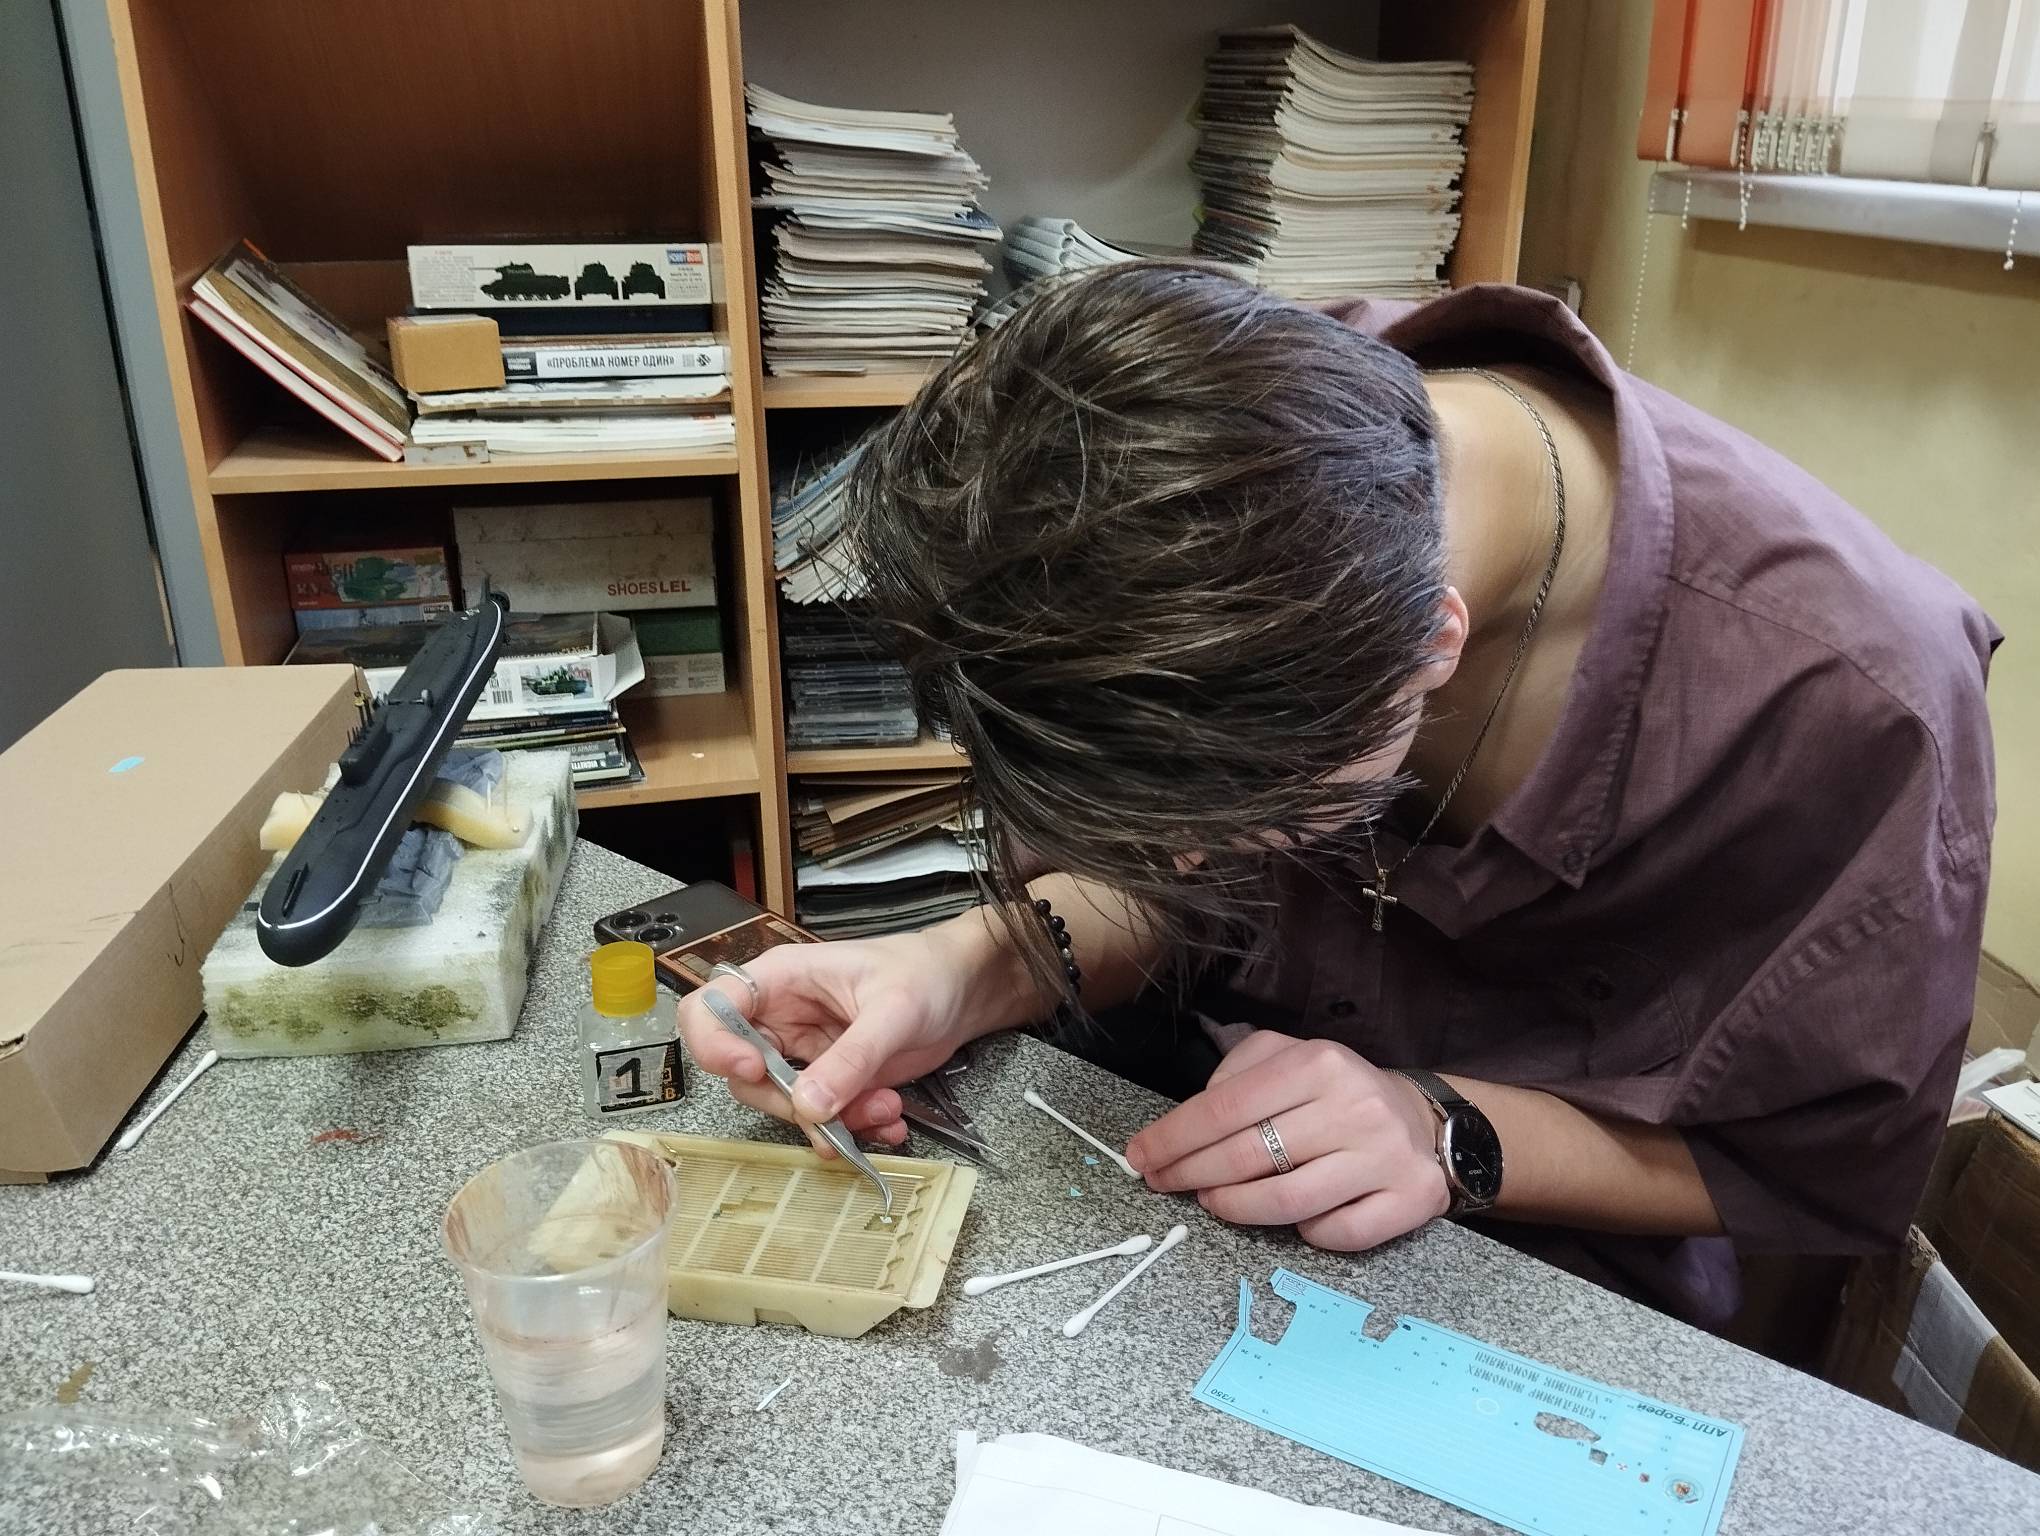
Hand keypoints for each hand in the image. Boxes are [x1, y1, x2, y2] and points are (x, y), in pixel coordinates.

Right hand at [677, 928, 979, 1150]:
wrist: (963, 990)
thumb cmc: (925, 973)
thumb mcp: (892, 1010)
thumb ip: (851, 1059)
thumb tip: (809, 1107)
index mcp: (779, 980)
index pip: (709, 1011)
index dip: (715, 1046)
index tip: (754, 1070)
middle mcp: (780, 1018)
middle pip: (743, 1074)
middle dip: (789, 1101)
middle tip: (836, 1110)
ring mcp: (803, 1053)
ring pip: (786, 1104)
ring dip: (834, 1120)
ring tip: (886, 1108)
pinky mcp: (830, 1080)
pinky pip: (823, 1117)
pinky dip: (854, 1128)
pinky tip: (890, 1119)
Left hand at [1125, 1032, 1449, 1249]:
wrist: (1425, 1120)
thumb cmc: (1338, 1092)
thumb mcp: (1290, 1057)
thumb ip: (1237, 1074)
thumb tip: (1188, 1121)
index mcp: (1318, 1063)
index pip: (1225, 1108)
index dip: (1173, 1138)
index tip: (1141, 1158)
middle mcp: (1354, 1107)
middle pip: (1248, 1156)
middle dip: (1190, 1174)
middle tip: (1163, 1183)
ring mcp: (1384, 1157)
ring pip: (1286, 1202)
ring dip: (1234, 1208)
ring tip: (1212, 1201)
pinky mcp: (1409, 1200)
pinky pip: (1335, 1233)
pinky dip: (1303, 1231)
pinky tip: (1289, 1217)